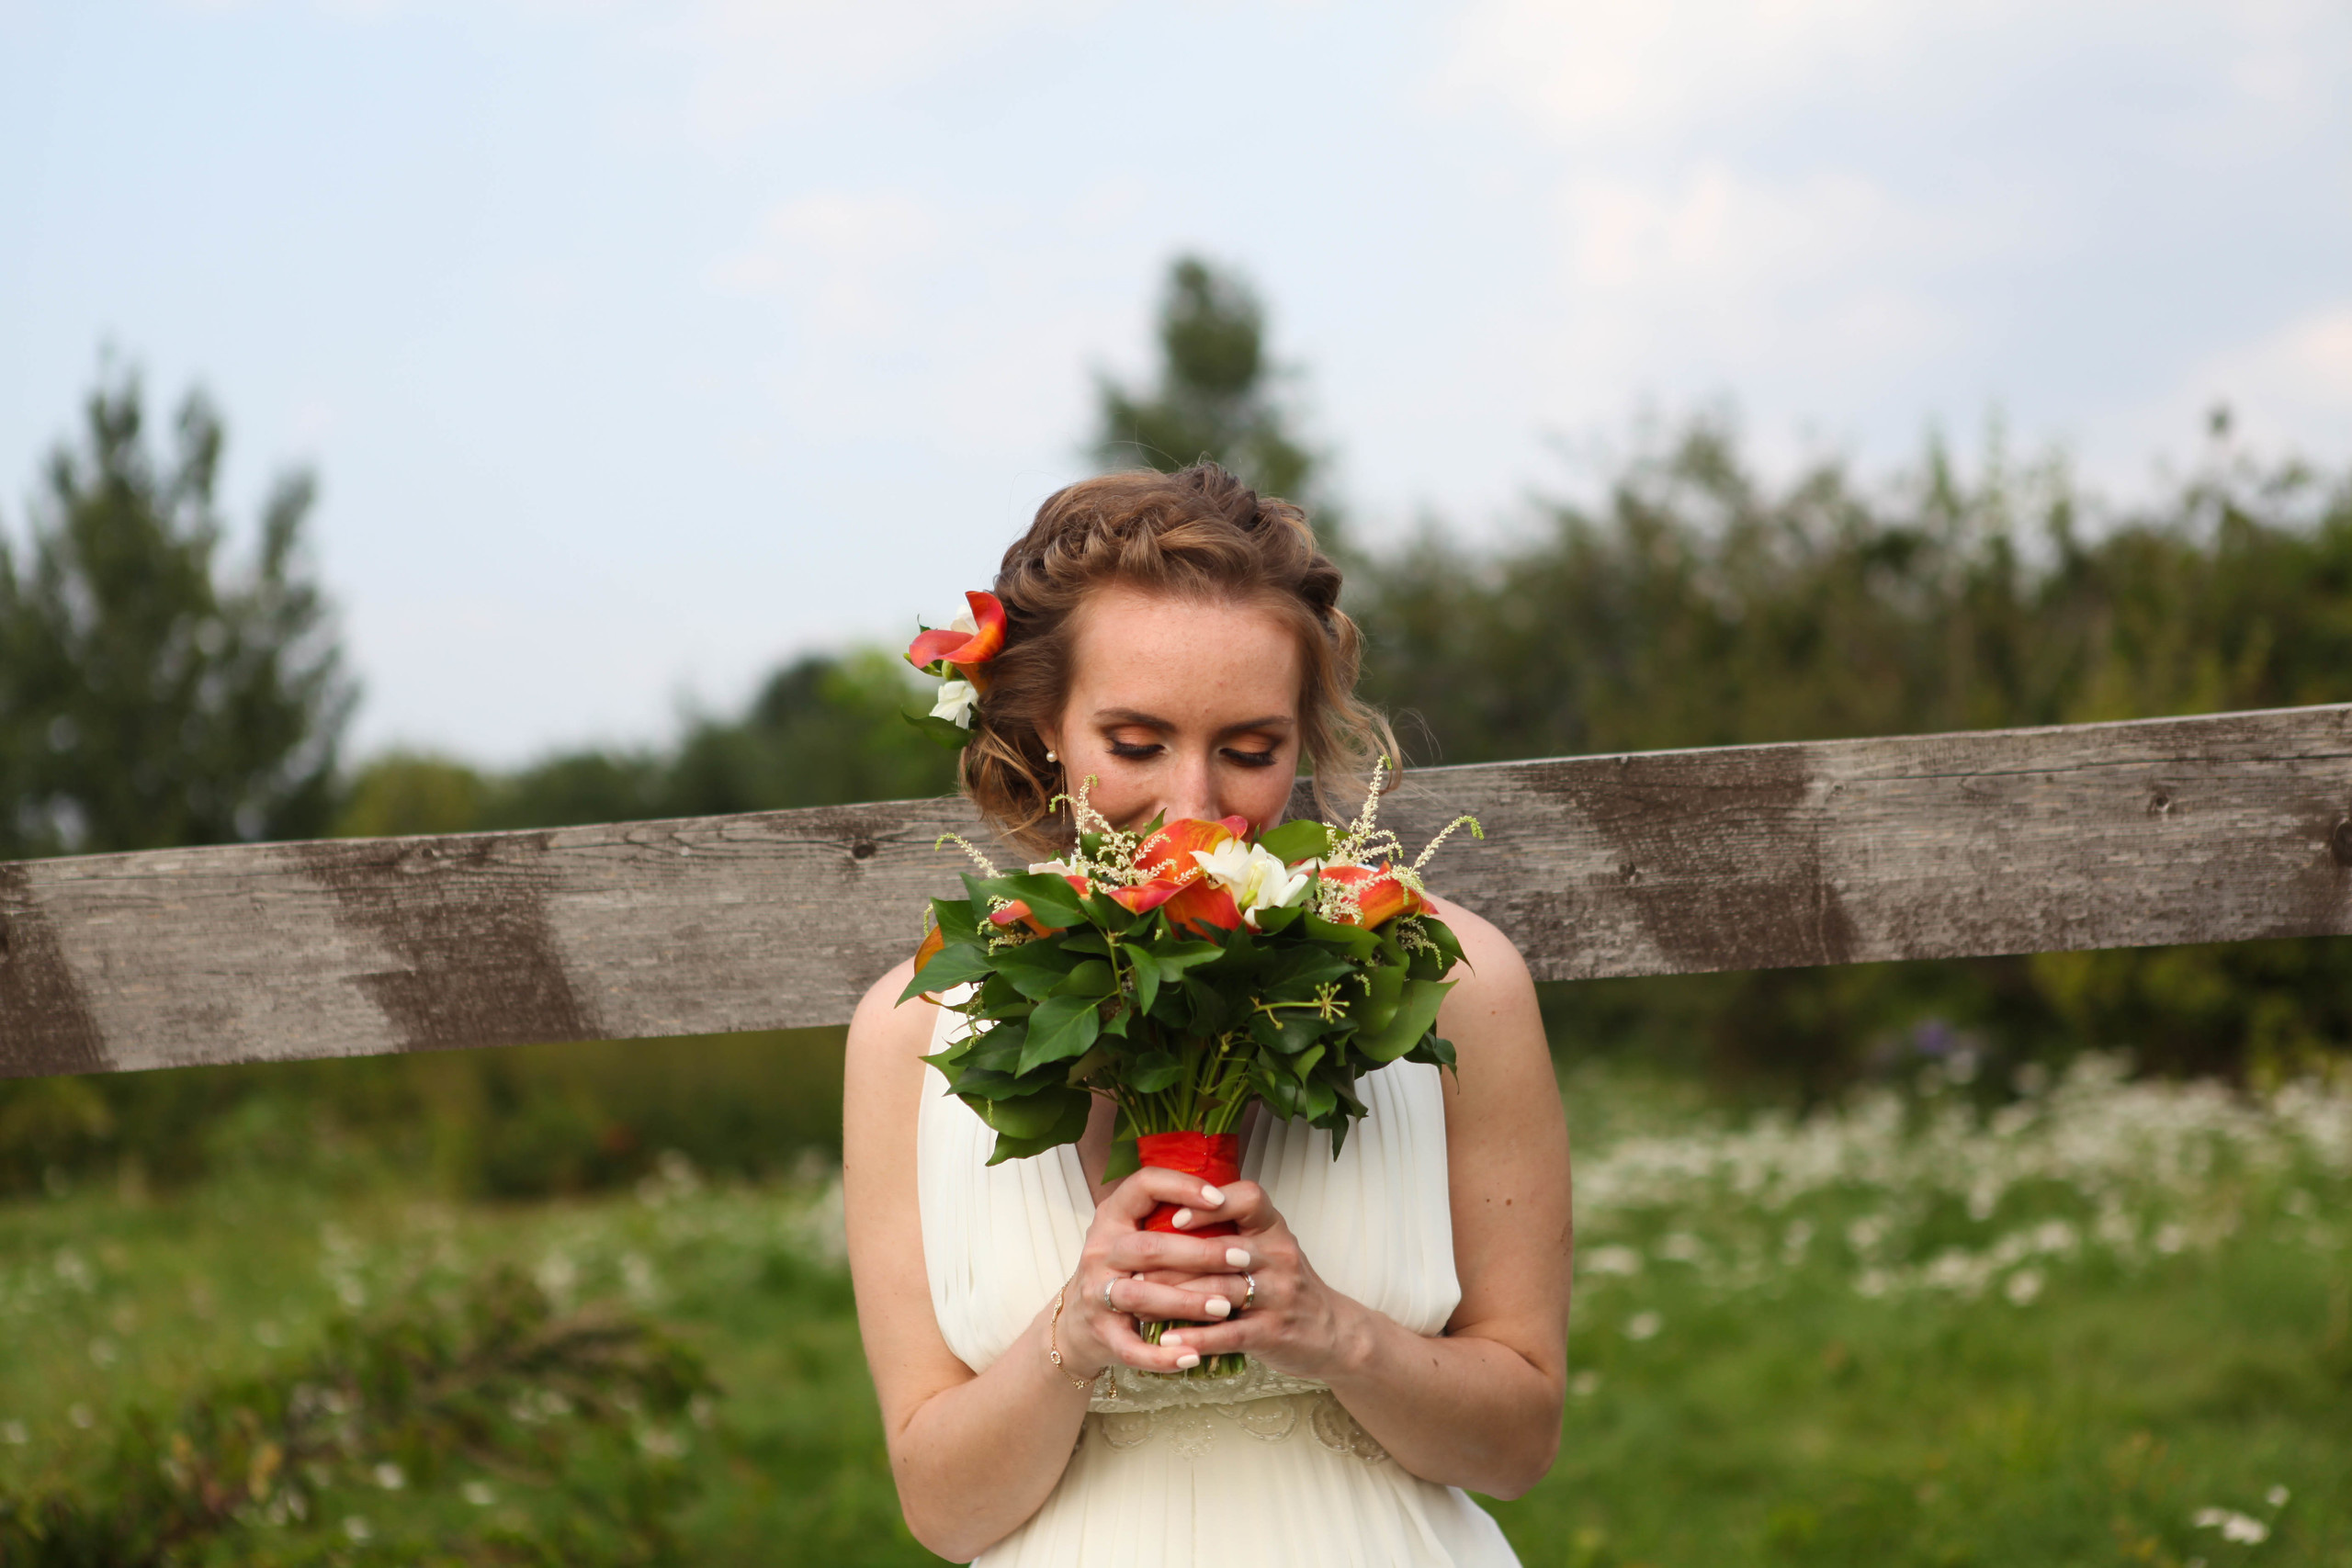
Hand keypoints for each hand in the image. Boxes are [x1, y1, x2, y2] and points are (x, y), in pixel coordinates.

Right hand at [1051, 1166, 1262, 1378]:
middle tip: (1243, 1258)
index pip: (1144, 1186)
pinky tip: (1191, 1356)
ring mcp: (1097, 1292)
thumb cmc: (1123, 1270)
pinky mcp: (1101, 1332)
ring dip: (1186, 1302)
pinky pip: (1131, 1347)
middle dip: (1201, 1253)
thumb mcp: (1135, 1233)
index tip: (1220, 1198)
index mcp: (1114, 1216)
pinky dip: (1161, 1357)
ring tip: (1225, 1307)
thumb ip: (1169, 1217)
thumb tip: (1232, 1199)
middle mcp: (1101, 1250)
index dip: (1181, 1187)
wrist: (1076, 1323)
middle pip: (1149, 1247)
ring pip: (1141, 1295)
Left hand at [1104, 1180, 1360, 1382]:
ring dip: (1174, 1300)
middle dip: (1172, 1260)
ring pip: (1220, 1292)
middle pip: (1222, 1250)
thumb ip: (1232, 1228)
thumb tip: (1167, 1209)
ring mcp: (1279, 1294)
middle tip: (1133, 1267)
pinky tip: (1167, 1341)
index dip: (1209, 1203)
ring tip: (1137, 1305)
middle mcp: (1280, 1255)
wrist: (1334, 1333)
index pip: (1249, 1197)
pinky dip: (1196, 1338)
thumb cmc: (1285, 1285)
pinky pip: (1230, 1334)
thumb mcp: (1269, 1246)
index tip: (1174, 1215)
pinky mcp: (1275, 1332)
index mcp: (1274, 1228)